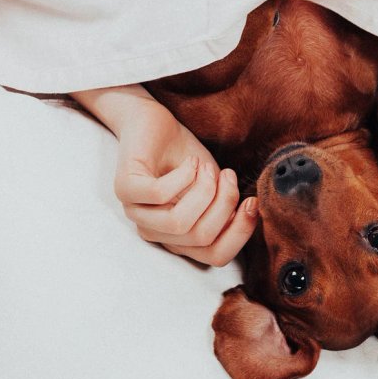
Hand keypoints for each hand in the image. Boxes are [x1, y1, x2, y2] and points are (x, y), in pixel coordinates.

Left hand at [111, 102, 257, 266]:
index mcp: (178, 238)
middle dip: (225, 204)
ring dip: (205, 191)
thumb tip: (249, 217)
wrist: (154, 121)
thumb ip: (226, 208)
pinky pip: (160, 194)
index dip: (240, 233)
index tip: (252, 202)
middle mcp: (155, 232)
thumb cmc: (186, 157)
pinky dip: (184, 176)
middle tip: (228, 175)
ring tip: (208, 168)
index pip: (215, 257)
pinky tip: (191, 163)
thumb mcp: (215, 187)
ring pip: (179, 223)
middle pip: (202, 238)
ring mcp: (136, 212)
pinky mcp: (125, 189)